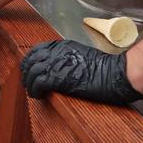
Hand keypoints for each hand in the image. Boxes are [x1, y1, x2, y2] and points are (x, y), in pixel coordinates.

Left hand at [20, 40, 142, 104]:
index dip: (30, 60)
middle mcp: (56, 52)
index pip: (37, 50)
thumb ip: (67, 57)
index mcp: (62, 46)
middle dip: (26, 72)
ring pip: (32, 73)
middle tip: (27, 82)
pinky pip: (38, 84)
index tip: (29, 69)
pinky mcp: (58, 78)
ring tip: (32, 91)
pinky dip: (35, 91)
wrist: (116, 74)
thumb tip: (57, 66)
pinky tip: (38, 96)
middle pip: (31, 60)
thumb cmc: (106, 68)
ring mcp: (56, 64)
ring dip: (29, 84)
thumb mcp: (82, 55)